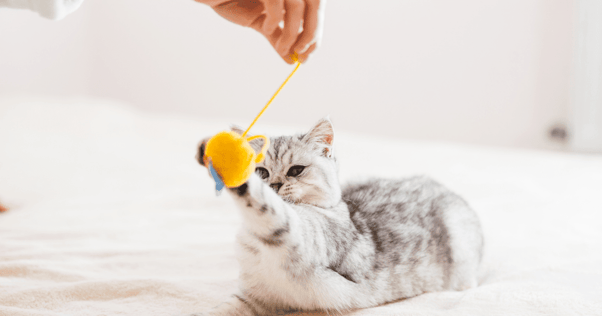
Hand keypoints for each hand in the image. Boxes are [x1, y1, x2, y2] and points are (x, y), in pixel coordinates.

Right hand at [195, 0, 325, 63]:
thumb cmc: (231, 0)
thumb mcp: (260, 21)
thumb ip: (277, 37)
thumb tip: (293, 59)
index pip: (314, 9)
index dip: (315, 32)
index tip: (307, 55)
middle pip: (314, 4)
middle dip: (311, 32)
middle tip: (302, 55)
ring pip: (297, 5)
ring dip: (292, 33)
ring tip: (282, 48)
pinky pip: (276, 2)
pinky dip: (274, 20)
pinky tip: (264, 27)